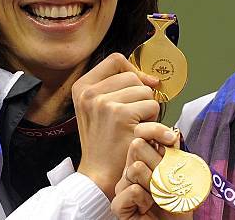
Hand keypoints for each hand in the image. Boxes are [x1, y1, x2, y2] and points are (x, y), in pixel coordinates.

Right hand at [72, 53, 159, 198]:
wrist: (99, 174)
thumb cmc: (103, 142)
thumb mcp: (98, 108)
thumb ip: (116, 87)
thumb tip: (151, 78)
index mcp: (81, 87)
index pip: (116, 60)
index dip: (133, 71)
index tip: (141, 84)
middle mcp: (89, 93)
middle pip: (132, 76)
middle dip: (140, 95)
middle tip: (133, 116)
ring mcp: (104, 103)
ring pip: (145, 91)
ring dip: (147, 108)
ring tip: (134, 125)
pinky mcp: (121, 115)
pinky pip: (151, 105)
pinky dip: (152, 120)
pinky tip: (139, 132)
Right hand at [111, 123, 192, 219]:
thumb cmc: (177, 204)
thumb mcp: (181, 175)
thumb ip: (175, 155)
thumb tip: (175, 133)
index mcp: (145, 159)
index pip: (142, 133)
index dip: (155, 132)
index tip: (171, 140)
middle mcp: (131, 169)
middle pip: (137, 145)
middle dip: (157, 162)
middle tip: (166, 180)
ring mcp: (123, 186)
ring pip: (135, 168)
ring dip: (153, 185)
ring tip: (158, 196)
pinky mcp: (118, 204)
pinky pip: (132, 190)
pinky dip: (145, 200)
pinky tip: (147, 208)